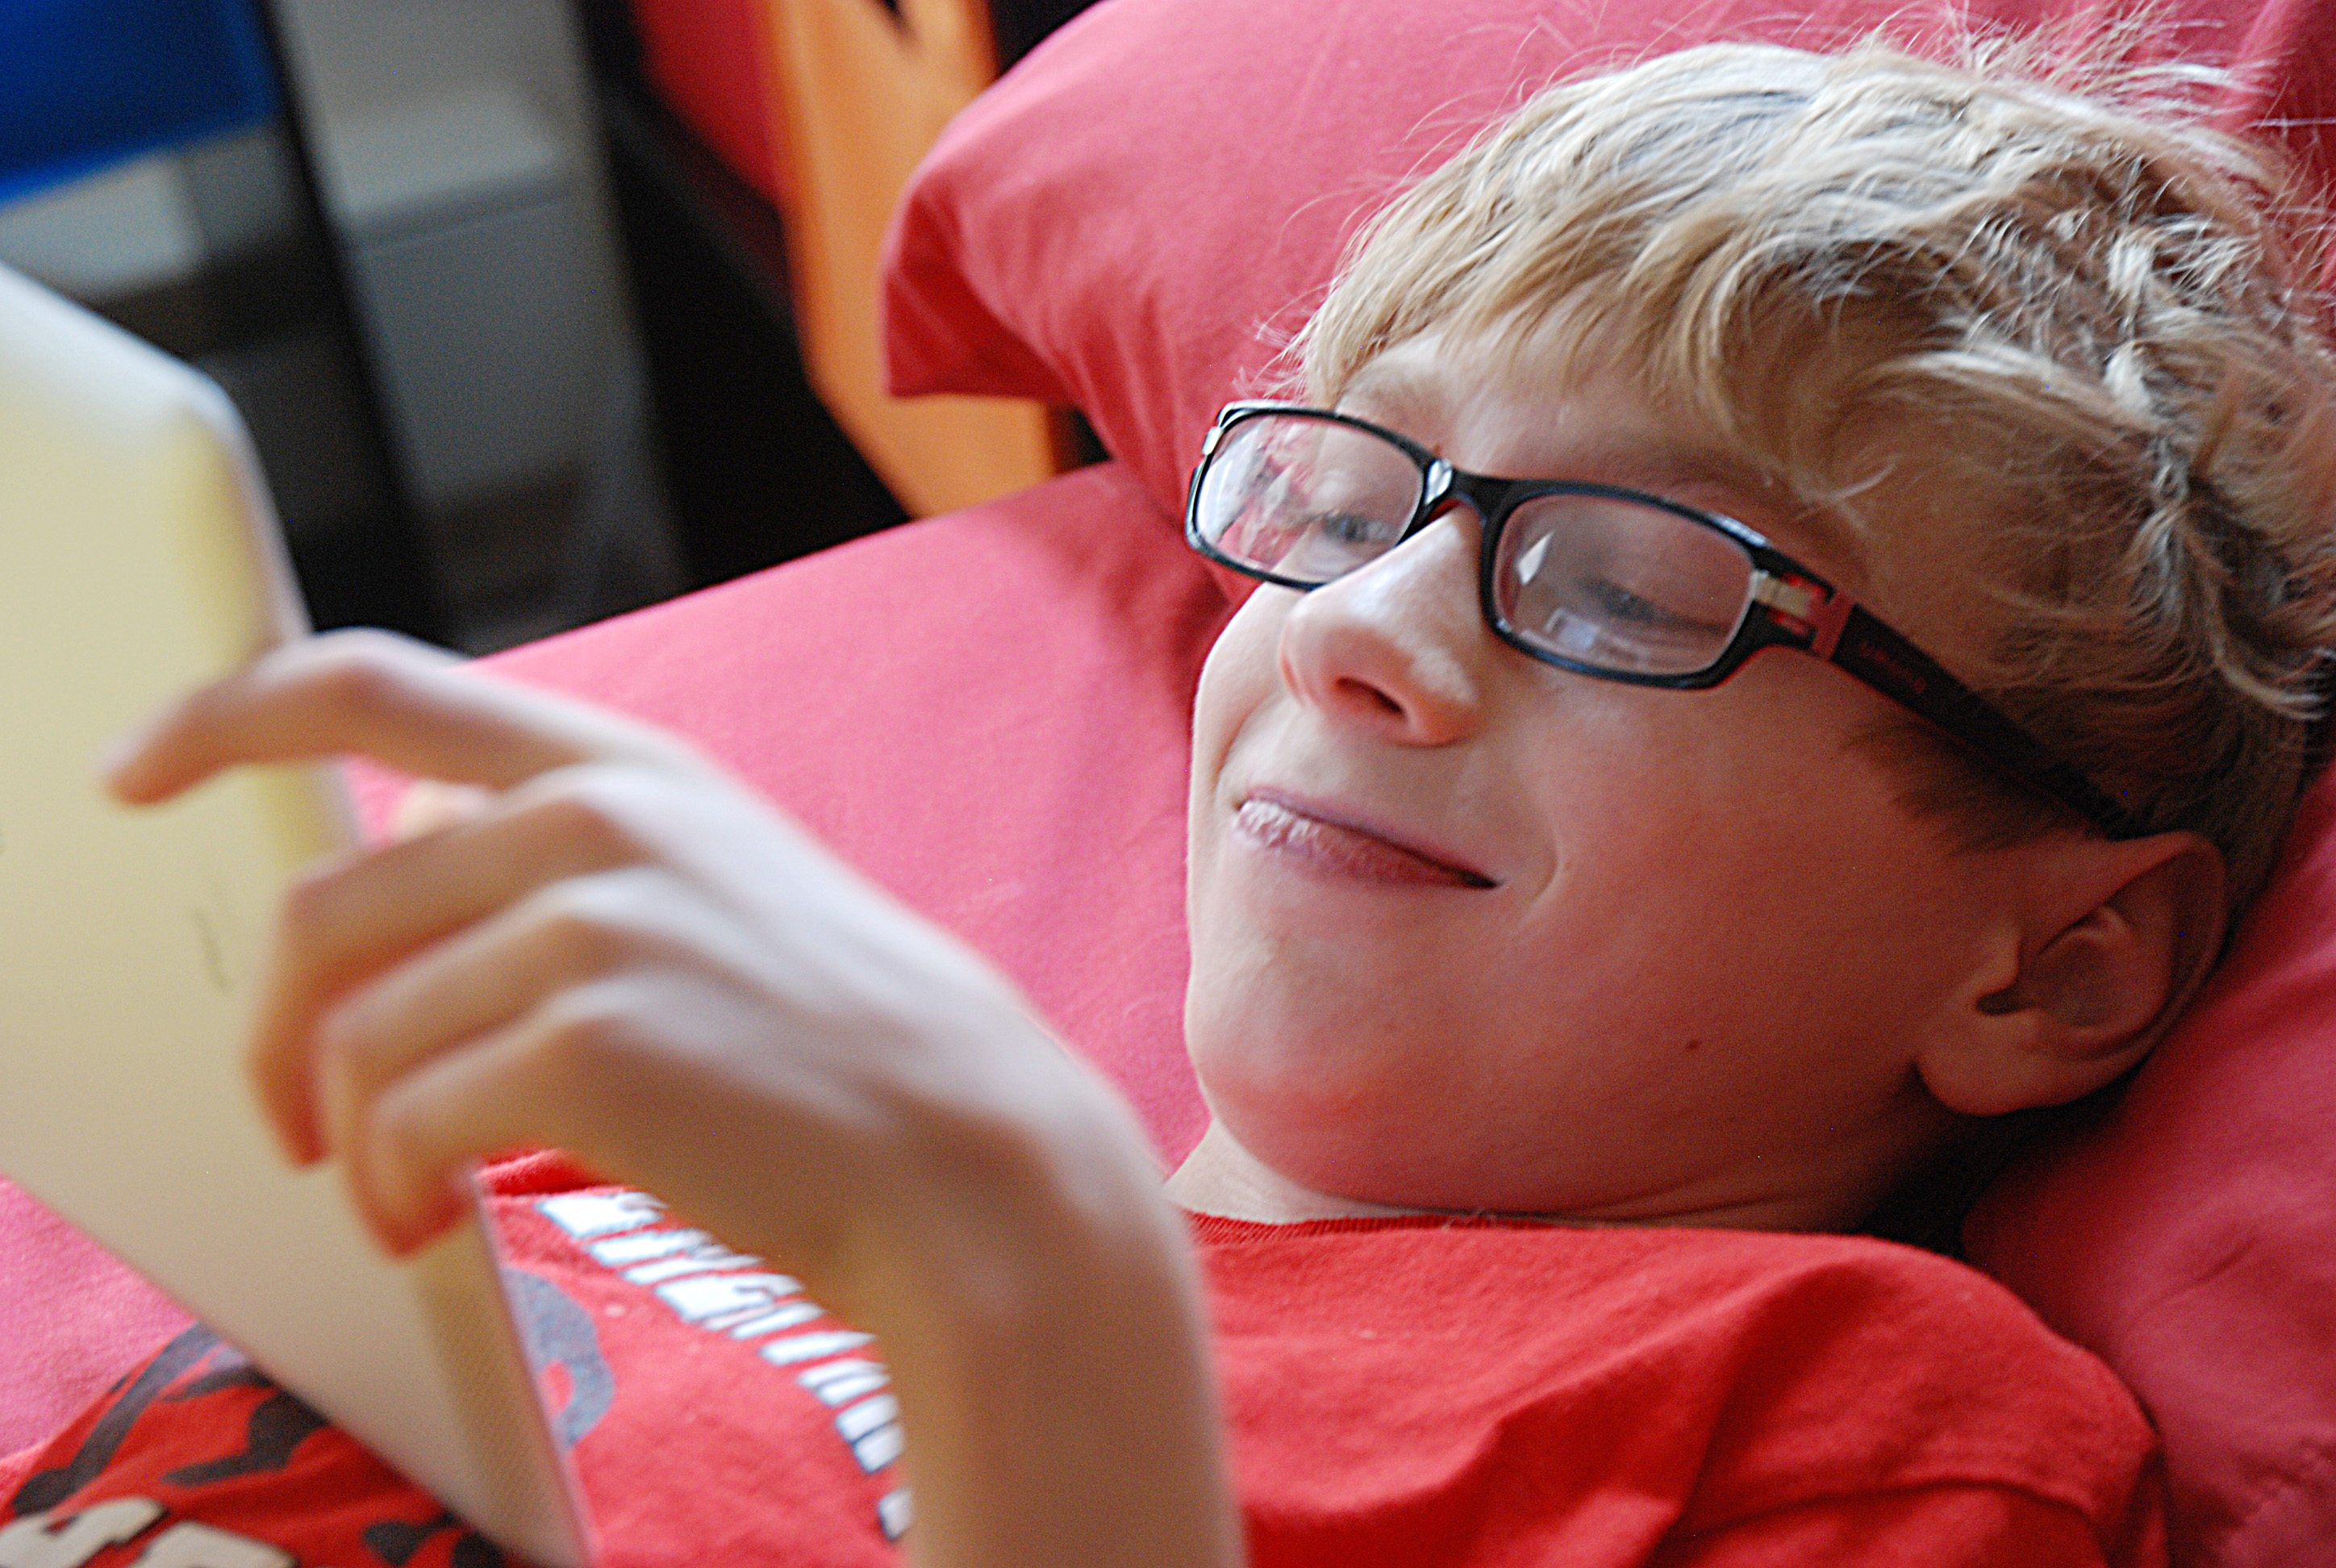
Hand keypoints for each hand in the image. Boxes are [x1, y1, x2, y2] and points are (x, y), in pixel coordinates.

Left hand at [105, 630, 1242, 1567]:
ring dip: (352, 1137)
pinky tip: (439, 1216)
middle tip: (293, 1117)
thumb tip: (396, 858)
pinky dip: (394, 1187)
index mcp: (624, 769)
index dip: (227, 710)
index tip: (138, 768)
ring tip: (404, 1194)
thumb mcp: (710, 885)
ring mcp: (596, 925)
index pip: (376, 685)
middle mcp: (600, 820)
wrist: (962, 1149)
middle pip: (326, 907)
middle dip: (280, 1034)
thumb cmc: (835, 1039)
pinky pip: (407, 1118)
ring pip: (360, 1031)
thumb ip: (559, 850)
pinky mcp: (590, 1045)